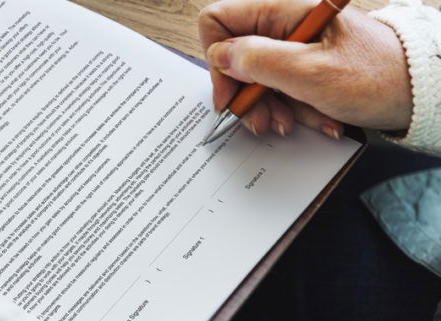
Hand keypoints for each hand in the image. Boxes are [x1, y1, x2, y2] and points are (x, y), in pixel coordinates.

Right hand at [198, 0, 413, 137]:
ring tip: (295, 123)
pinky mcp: (305, 64)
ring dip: (272, 107)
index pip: (220, 20)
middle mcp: (285, 23)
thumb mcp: (312, 73)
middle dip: (247, 94)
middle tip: (262, 121)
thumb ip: (260, 61)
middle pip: (237, 55)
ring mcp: (295, 44)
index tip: (230, 94)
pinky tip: (316, 119)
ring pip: (257, 77)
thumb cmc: (379, 77)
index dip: (218, 60)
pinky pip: (282, 88)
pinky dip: (294, 108)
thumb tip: (221, 56)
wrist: (422, 93)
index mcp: (285, 10)